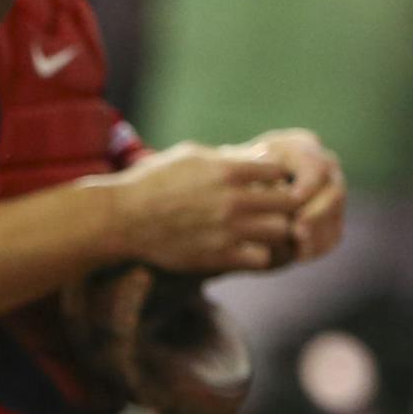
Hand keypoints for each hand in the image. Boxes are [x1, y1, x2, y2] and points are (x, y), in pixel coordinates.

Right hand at [98, 140, 297, 273]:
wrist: (123, 218)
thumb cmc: (153, 181)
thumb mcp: (188, 156)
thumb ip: (228, 157)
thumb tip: (261, 157)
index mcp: (226, 170)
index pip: (279, 171)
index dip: (276, 176)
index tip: (265, 182)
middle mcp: (233, 200)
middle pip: (289, 202)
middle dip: (283, 203)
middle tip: (270, 207)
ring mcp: (229, 230)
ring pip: (282, 231)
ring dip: (273, 229)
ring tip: (259, 228)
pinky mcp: (220, 256)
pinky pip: (262, 258)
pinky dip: (257, 252)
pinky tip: (242, 246)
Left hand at [241, 128, 345, 262]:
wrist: (228, 195)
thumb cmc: (227, 175)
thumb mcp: (233, 167)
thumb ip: (249, 166)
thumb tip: (260, 165)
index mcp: (301, 146)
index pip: (315, 164)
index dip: (308, 183)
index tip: (292, 199)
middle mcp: (323, 167)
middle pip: (333, 190)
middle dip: (317, 212)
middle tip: (298, 230)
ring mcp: (330, 193)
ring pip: (335, 215)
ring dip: (319, 232)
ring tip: (298, 246)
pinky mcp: (329, 219)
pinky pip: (332, 234)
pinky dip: (318, 245)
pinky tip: (300, 254)